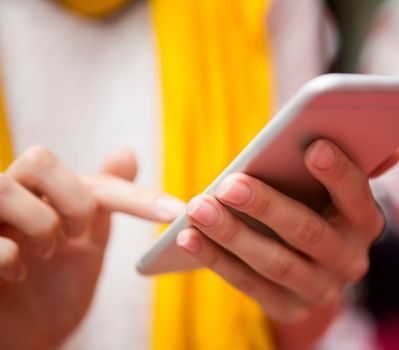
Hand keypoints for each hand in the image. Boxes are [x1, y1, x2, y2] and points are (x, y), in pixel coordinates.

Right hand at [0, 147, 182, 349]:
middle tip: (78, 235)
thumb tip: (126, 152)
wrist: (22, 334)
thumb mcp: (86, 241)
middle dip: (73, 200)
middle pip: (39, 159)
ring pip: (4, 188)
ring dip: (40, 223)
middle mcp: (11, 197)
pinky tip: (17, 276)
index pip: (94, 180)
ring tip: (46, 253)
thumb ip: (104, 198)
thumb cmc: (53, 286)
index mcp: (43, 194)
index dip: (137, 195)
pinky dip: (9, 256)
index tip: (175, 213)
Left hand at [176, 140, 398, 344]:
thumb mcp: (337, 190)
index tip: (313, 146)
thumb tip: (397, 146)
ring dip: (232, 234)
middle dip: (267, 206)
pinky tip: (188, 237)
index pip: (357, 196)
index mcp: (364, 222)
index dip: (338, 173)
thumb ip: (357, 163)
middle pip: (308, 232)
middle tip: (230, 183)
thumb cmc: (318, 210)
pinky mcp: (288, 308)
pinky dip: (216, 260)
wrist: (313, 270)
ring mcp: (320, 289)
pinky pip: (248, 284)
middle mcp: (349, 260)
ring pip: (274, 262)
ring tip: (198, 208)